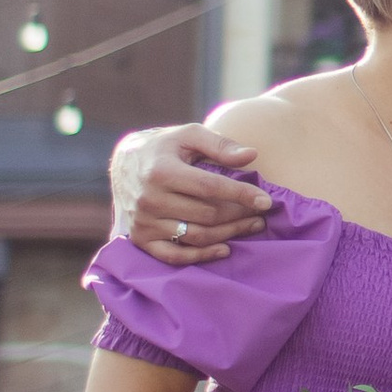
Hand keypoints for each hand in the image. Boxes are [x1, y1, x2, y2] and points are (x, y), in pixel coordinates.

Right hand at [119, 126, 269, 262]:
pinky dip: (201, 257)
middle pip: (207, 215)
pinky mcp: (141, 238)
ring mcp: (144, 222)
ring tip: (251, 227)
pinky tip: (224, 249)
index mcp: (162, 171)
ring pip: (196, 236)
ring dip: (229, 234)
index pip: (210, 187)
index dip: (241, 195)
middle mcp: (149, 199)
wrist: (124, 163)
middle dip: (240, 215)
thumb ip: (220, 145)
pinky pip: (174, 256)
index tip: (266, 201)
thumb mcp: (189, 135)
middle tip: (261, 215)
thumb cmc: (164, 147)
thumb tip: (251, 155)